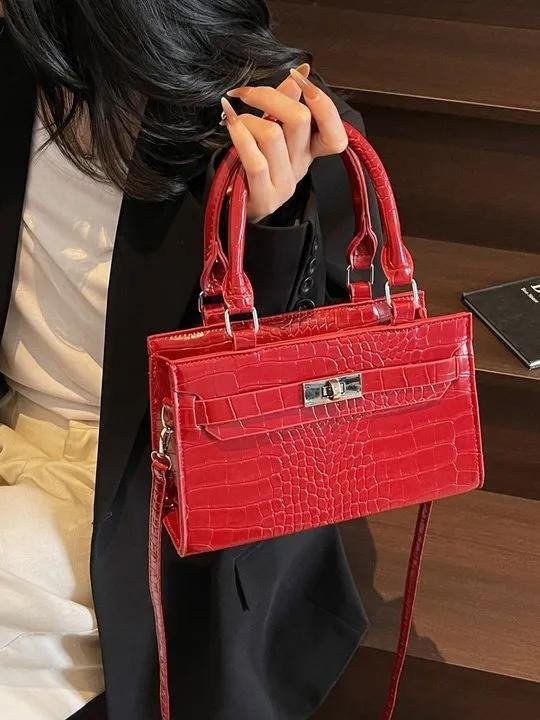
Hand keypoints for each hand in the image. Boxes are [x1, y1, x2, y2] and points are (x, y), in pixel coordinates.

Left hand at [220, 64, 347, 223]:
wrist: (238, 208)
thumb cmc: (255, 168)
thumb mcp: (276, 135)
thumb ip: (287, 104)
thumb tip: (300, 70)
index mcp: (310, 152)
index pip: (335, 132)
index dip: (322, 103)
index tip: (298, 79)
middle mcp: (301, 167)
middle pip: (300, 120)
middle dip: (269, 95)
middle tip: (245, 93)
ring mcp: (284, 184)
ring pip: (273, 135)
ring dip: (248, 118)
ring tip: (233, 118)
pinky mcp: (264, 196)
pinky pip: (254, 160)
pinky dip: (239, 135)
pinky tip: (230, 123)